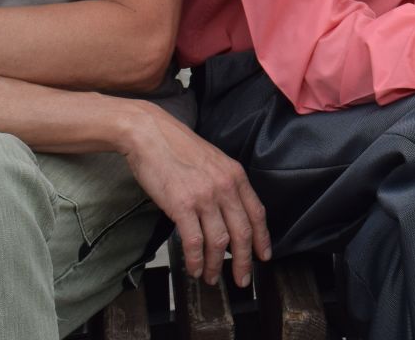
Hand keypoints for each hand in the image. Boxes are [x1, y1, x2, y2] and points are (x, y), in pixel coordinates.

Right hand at [116, 101, 270, 287]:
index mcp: (236, 175)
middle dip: (244, 261)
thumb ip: (225, 185)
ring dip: (216, 266)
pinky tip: (194, 268)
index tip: (264, 256)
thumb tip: (229, 215)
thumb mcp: (213, 162)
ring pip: (219, 242)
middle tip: (242, 279)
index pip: (257, 213)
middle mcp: (225, 187)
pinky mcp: (182, 205)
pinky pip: (194, 241)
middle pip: (243, 233)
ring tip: (211, 277)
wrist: (151, 135)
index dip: (262, 238)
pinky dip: (196, 260)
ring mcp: (205, 196)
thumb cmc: (178, 149)